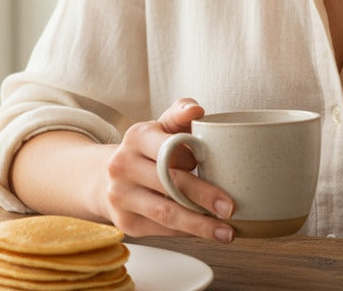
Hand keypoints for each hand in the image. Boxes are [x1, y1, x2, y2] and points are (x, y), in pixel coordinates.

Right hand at [104, 98, 234, 240]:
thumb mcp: (163, 126)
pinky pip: (163, 230)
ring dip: (200, 225)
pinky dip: (187, 232)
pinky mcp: (126, 223)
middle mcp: (123, 165)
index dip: (193, 158)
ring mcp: (121, 196)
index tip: (217, 168)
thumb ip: (181, 113)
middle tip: (230, 207)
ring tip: (226, 231)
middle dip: (204, 197)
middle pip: (170, 183)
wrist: (112, 176)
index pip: (169, 148)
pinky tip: (204, 231)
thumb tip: (196, 110)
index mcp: (136, 137)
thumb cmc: (149, 149)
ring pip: (166, 213)